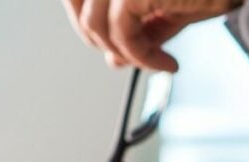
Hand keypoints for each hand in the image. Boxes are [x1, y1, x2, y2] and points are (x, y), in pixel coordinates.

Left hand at [60, 0, 240, 70]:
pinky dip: (144, 58)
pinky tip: (165, 64)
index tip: (109, 46)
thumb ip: (137, 30)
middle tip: (133, 59)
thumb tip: (114, 59)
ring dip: (124, 53)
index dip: (85, 23)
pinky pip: (124, 38)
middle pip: (82, 10)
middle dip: (101, 42)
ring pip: (97, 27)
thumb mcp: (166, 11)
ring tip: (154, 61)